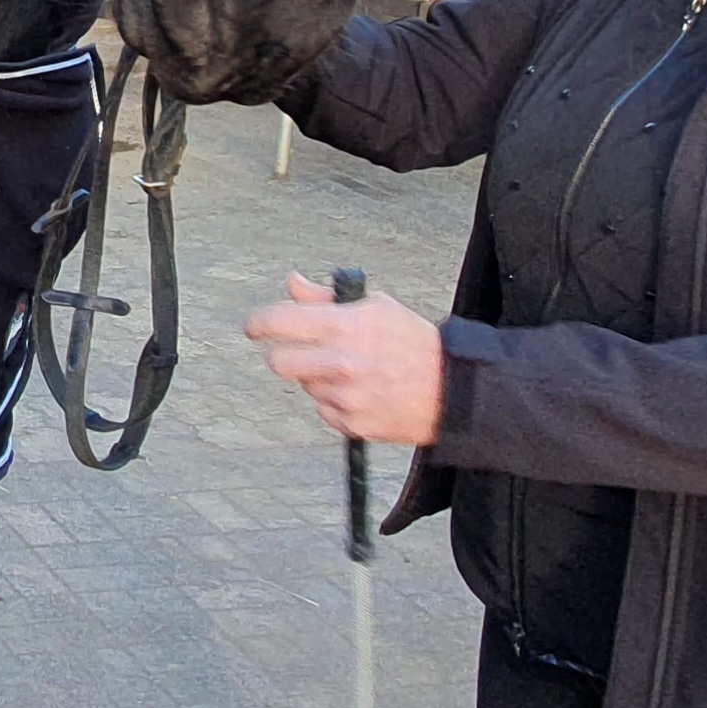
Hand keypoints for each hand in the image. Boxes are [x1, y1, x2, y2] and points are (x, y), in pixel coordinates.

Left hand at [244, 272, 444, 446]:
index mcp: (344, 327)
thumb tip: (292, 283)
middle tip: (300, 352)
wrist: (453, 389)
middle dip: (284, 355)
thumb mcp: (375, 307)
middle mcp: (340, 363)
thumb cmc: (412, 341)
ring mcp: (345, 397)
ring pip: (305, 386)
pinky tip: (362, 392)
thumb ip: (325, 298)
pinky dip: (335, 402)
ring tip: (353, 371)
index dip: (259, 323)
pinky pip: (324, 411)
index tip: (254, 327)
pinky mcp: (352, 424)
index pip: (280, 322)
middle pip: (278, 363)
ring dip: (317, 378)